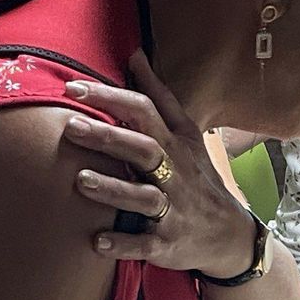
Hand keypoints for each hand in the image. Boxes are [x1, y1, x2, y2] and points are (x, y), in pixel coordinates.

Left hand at [63, 53, 256, 278]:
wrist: (229, 234)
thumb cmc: (197, 178)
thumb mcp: (186, 134)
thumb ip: (158, 97)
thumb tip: (135, 55)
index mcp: (174, 144)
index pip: (145, 111)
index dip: (111, 98)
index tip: (74, 88)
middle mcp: (174, 174)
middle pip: (143, 149)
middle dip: (109, 137)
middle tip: (70, 127)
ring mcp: (172, 210)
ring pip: (143, 197)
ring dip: (113, 189)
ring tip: (80, 180)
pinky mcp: (168, 243)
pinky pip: (145, 244)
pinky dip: (123, 243)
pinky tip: (96, 242)